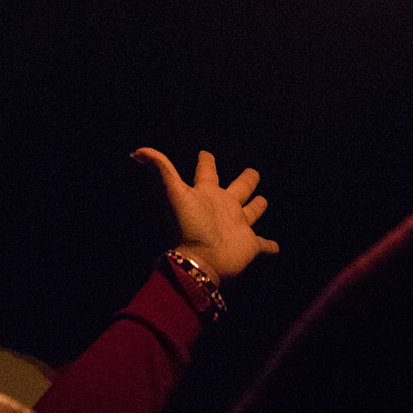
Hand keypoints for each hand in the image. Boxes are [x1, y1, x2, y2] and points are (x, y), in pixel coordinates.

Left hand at [131, 148, 279, 280]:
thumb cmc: (189, 226)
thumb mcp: (174, 193)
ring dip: (257, 207)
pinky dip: (269, 246)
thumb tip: (137, 151)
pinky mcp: (250, 245)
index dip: (206, 162)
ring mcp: (238, 227)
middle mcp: (223, 208)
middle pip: (237, 190)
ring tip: (263, 200)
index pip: (206, 173)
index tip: (205, 153)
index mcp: (207, 195)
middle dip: (246, 180)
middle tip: (252, 171)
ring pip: (251, 213)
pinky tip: (276, 246)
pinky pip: (263, 244)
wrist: (202, 261)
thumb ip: (161, 169)